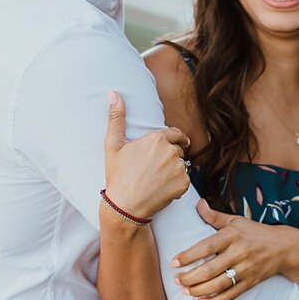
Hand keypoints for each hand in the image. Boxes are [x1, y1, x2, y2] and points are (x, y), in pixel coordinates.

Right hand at [103, 91, 189, 221]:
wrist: (125, 206)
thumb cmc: (118, 175)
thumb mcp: (113, 145)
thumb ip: (116, 118)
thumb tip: (113, 93)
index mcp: (156, 138)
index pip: (176, 134)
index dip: (173, 141)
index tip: (171, 146)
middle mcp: (170, 151)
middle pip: (179, 150)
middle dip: (170, 157)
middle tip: (155, 169)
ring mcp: (178, 168)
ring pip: (182, 166)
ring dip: (174, 171)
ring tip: (156, 180)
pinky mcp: (184, 184)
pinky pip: (185, 181)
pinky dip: (177, 185)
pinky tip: (161, 189)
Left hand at [170, 199, 290, 299]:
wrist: (283, 248)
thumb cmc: (255, 232)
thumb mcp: (236, 221)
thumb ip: (214, 216)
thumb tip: (197, 203)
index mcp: (233, 236)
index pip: (207, 247)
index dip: (189, 255)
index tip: (173, 262)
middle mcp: (239, 253)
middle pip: (211, 269)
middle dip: (190, 277)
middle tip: (176, 280)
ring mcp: (246, 270)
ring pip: (219, 284)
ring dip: (199, 290)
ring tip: (184, 291)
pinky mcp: (250, 283)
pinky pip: (230, 295)